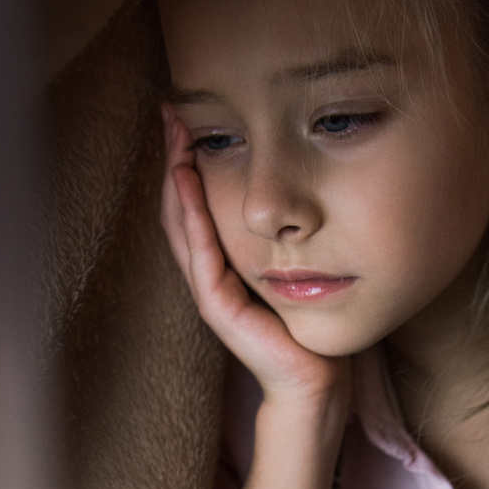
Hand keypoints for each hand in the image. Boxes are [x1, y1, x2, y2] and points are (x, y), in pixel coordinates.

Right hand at [161, 106, 348, 405]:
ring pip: (182, 224)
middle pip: (179, 205)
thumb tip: (298, 189)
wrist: (317, 376)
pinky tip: (187, 183)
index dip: (187, 159)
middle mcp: (210, 272)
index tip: (186, 116)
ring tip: (174, 138)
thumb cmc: (311, 323)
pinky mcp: (219, 307)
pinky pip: (201, 254)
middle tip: (170, 112)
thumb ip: (286, 235)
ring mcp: (210, 290)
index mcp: (224, 261)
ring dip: (175, 179)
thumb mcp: (297, 264)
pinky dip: (192, 217)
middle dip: (174, 157)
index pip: (195, 201)